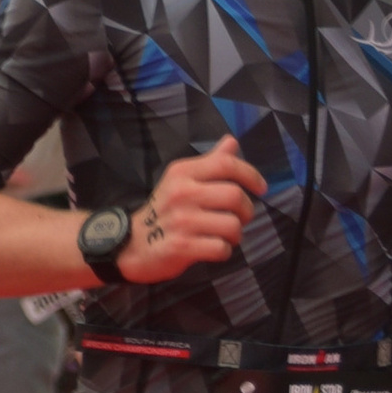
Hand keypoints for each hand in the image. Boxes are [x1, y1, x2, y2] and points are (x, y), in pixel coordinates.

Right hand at [111, 142, 265, 285]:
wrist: (131, 244)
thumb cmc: (164, 211)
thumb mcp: (182, 180)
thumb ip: (210, 162)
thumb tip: (232, 142)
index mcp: (182, 173)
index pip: (226, 164)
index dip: (251, 175)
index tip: (261, 188)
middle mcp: (181, 193)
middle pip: (235, 196)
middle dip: (246, 210)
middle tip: (239, 217)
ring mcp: (181, 221)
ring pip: (232, 225)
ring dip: (235, 234)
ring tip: (223, 235)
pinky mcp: (181, 247)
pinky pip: (220, 248)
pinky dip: (223, 251)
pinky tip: (212, 248)